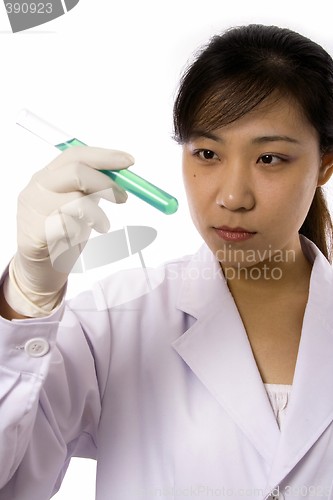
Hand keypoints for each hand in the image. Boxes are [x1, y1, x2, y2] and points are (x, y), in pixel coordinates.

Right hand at [4, 146, 133, 315]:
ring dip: (97, 215)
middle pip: (76, 173)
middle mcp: (37, 187)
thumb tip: (123, 174)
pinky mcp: (34, 233)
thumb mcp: (81, 203)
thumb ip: (94, 187)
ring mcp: (33, 209)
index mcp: (48, 175)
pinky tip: (77, 238)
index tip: (129, 161)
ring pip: (76, 201)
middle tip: (123, 198)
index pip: (76, 155)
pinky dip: (81, 232)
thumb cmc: (64, 231)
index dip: (104, 156)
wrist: (42, 265)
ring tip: (102, 226)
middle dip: (106, 184)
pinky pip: (68, 226)